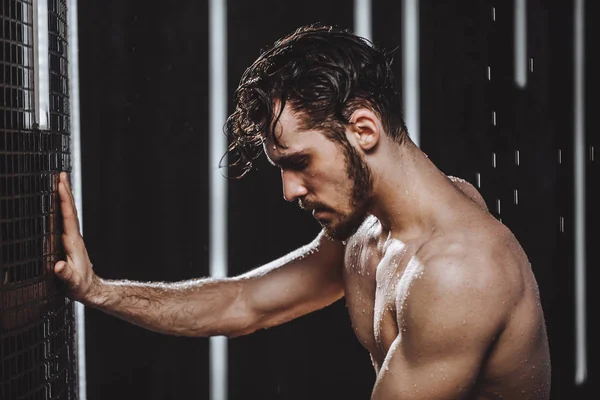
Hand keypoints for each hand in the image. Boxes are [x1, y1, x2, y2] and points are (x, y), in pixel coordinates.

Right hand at [54, 172, 95, 301]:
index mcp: (74, 242)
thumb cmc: (80, 287)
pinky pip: (65, 220)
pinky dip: (62, 208)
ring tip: (59, 182)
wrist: (90, 290)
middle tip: (60, 174)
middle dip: (65, 192)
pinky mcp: (69, 242)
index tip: (60, 184)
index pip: (68, 216)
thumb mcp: (71, 283)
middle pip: (69, 210)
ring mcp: (73, 238)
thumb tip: (58, 267)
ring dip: (64, 197)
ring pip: (68, 214)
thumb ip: (65, 275)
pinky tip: (57, 204)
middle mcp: (74, 237)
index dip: (64, 200)